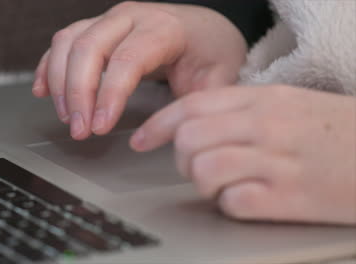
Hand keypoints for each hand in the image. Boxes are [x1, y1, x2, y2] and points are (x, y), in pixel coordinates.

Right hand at [32, 1, 246, 139]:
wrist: (203, 29)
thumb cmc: (209, 52)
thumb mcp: (218, 78)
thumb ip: (198, 104)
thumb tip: (172, 132)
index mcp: (164, 28)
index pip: (127, 60)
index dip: (109, 95)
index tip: (100, 127)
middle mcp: (131, 17)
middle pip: (89, 48)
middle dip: (77, 93)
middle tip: (80, 130)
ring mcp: (110, 20)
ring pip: (69, 42)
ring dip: (59, 82)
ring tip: (67, 118)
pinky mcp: (97, 28)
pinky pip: (63, 41)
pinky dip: (49, 65)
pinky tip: (43, 89)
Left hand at [130, 85, 355, 224]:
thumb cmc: (334, 131)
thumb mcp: (287, 103)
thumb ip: (239, 109)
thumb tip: (190, 124)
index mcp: (262, 99)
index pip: (191, 106)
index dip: (157, 125)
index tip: (141, 140)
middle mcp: (265, 126)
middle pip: (188, 139)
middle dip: (180, 158)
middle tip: (195, 166)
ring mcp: (276, 162)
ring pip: (202, 170)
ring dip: (204, 183)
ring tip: (224, 184)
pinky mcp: (288, 199)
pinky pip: (231, 203)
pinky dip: (230, 205)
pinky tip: (248, 200)